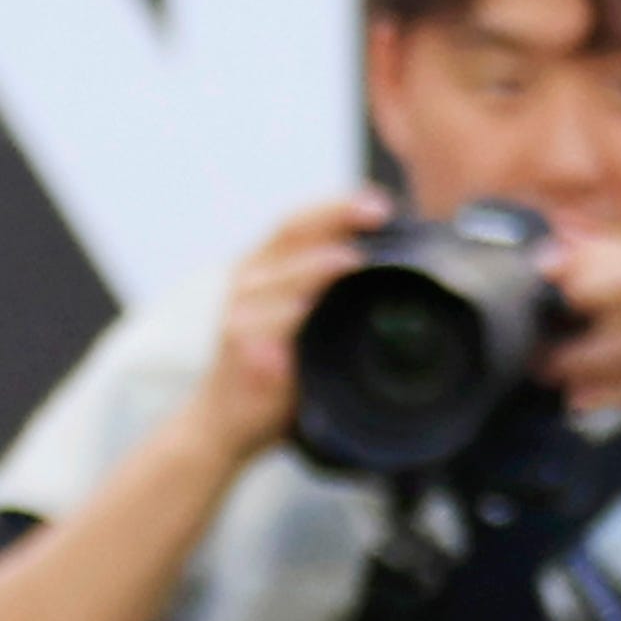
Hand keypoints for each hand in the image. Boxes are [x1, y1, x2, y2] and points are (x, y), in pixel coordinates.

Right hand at [186, 193, 393, 470]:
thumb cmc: (278, 365)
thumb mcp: (306, 317)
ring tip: (351, 258)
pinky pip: (268, 325)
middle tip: (378, 212)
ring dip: (316, 266)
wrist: (226, 420)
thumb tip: (393, 262)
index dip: (336, 205)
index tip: (380, 201)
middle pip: (291, 234)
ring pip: (281, 278)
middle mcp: (249, 280)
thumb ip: (332, 287)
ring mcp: (242, 312)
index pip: (299, 221)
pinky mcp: (241, 347)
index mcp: (266, 266)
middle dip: (334, 218)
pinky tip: (310, 306)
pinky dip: (290, 313)